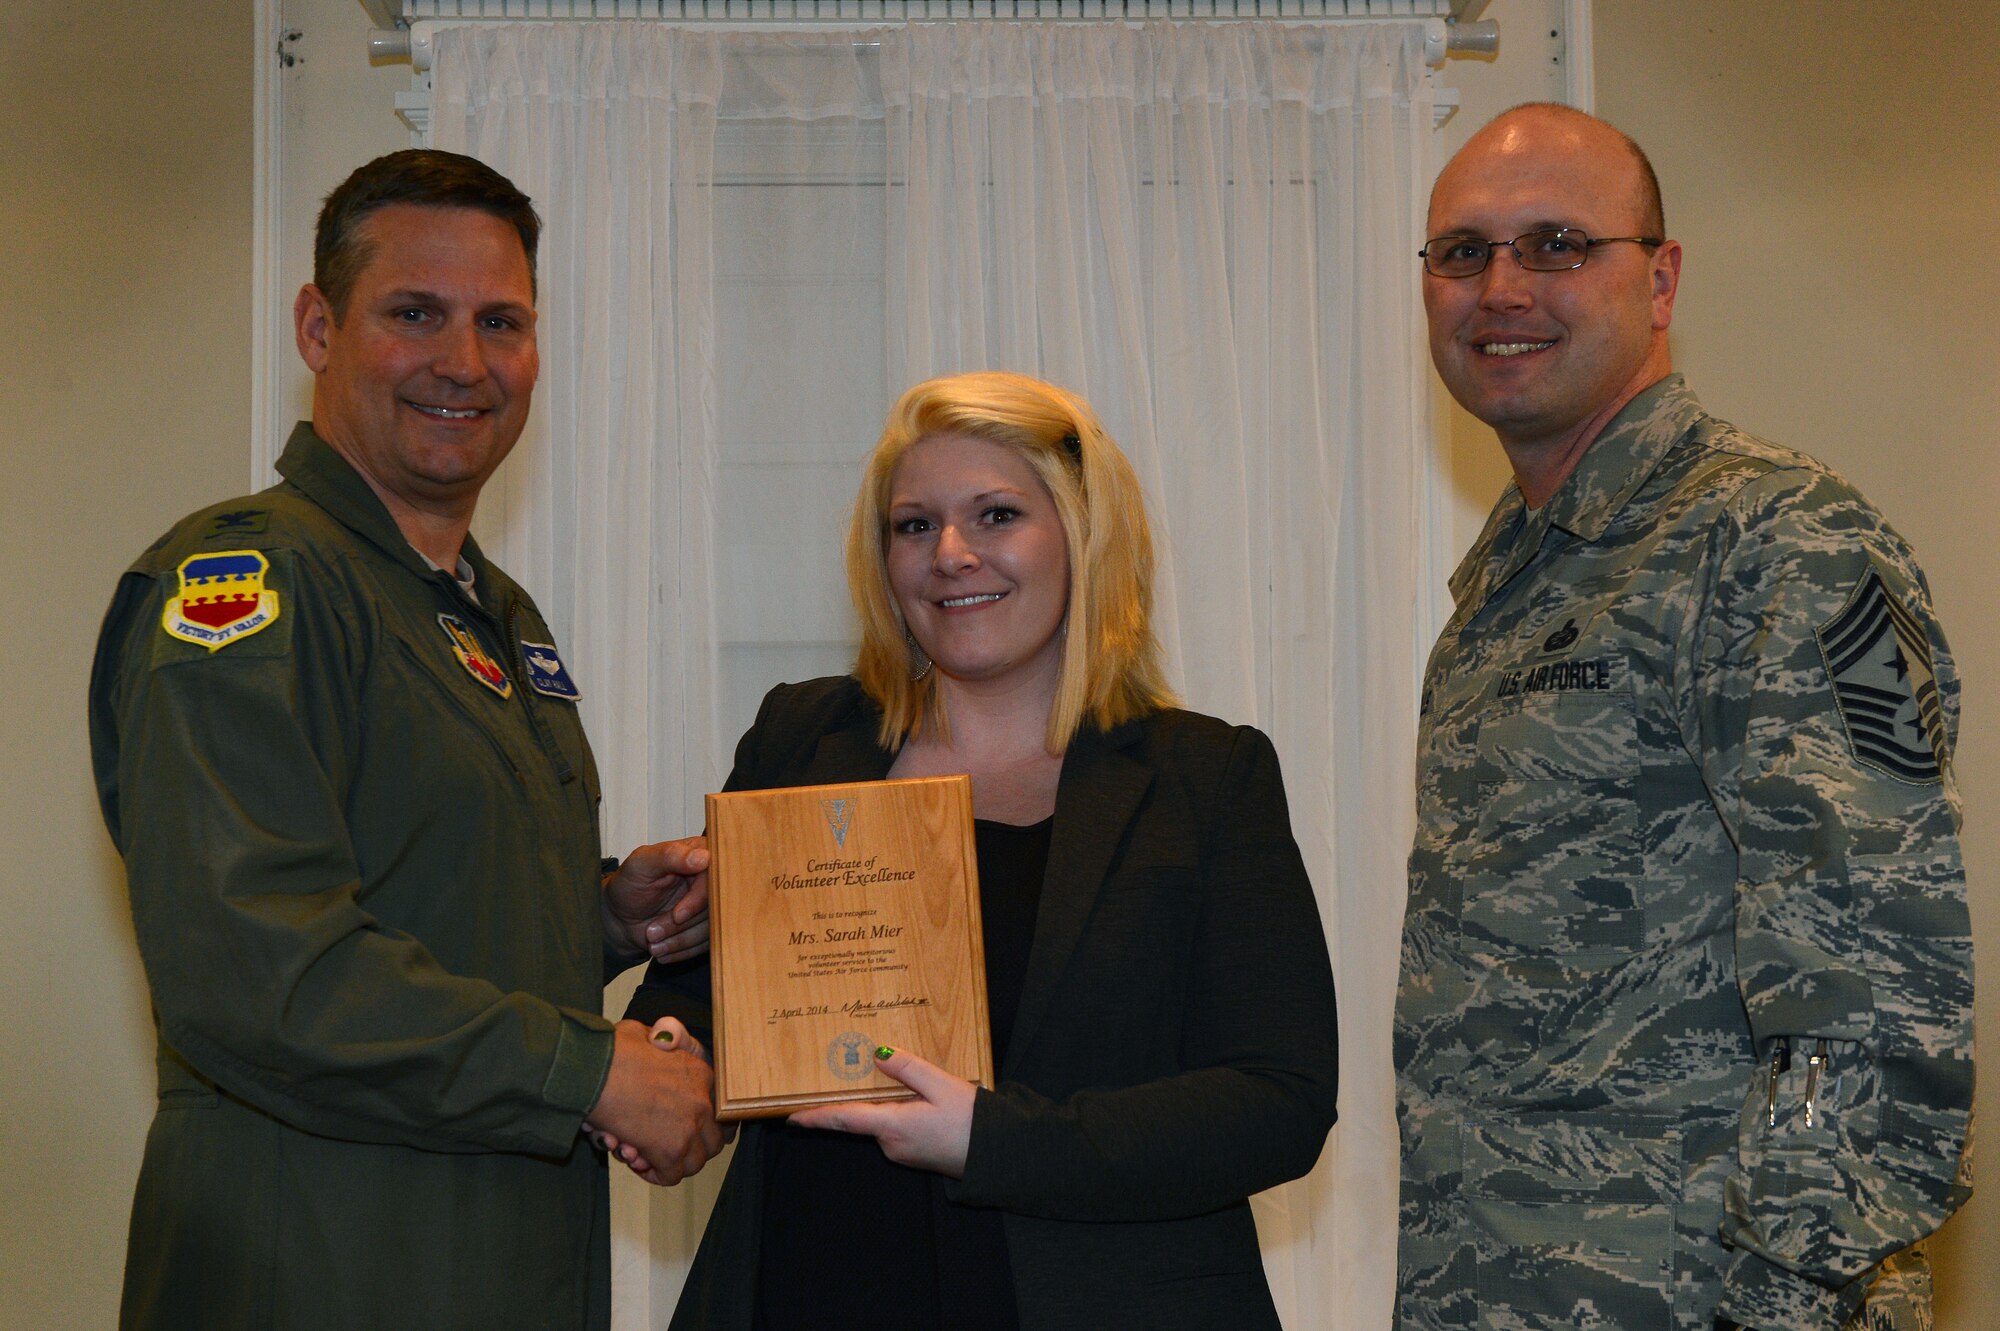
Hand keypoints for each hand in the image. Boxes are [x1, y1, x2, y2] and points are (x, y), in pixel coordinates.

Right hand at [583, 1019, 722, 1185]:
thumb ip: (660, 1037)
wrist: (593, 1072)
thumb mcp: (643, 1033)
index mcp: (700, 1073)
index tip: (681, 1128)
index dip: (699, 1123)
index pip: (718, 1108)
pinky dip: (654, 1174)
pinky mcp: (671, 1150)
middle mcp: (702, 1101)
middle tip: (664, 1147)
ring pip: (695, 1161)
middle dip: (689, 1147)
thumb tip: (662, 1039)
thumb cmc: (611, 1052)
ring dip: (672, 1163)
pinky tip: (637, 1161)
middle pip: (712, 1139)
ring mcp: (689, 1127)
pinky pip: (671, 1175)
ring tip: (647, 1154)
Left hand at [601, 837, 709, 962]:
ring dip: (678, 941)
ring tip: (652, 941)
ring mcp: (710, 904)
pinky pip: (706, 944)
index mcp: (699, 853)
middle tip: (652, 932)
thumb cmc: (628, 886)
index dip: (698, 900)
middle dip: (681, 926)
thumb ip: (669, 855)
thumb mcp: (641, 864)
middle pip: (714, 908)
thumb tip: (703, 856)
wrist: (620, 917)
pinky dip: (681, 951)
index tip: (678, 915)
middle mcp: (709, 878)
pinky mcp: (707, 926)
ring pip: (710, 929)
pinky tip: (662, 949)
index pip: (715, 878)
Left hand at [787, 1046, 974, 1177]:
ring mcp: (903, 1152)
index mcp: (893, 1126)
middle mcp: (891, 1144)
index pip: (844, 1119)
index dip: (815, 1117)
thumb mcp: (942, 1085)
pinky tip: (920, 1099)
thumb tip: (877, 1055)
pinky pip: (897, 1127)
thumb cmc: (973, 1121)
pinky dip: (899, 1111)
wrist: (998, 1156)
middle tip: (853, 1070)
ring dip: (886, 1103)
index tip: (790, 1116)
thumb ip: (908, 1068)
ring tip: (903, 1079)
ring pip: (883, 1120)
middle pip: (863, 1116)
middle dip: (858, 1096)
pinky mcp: (915, 1154)